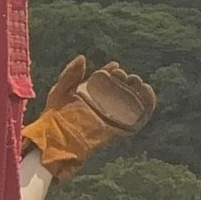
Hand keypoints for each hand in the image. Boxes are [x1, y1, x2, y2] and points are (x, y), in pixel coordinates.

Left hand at [22, 56, 156, 181]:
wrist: (56, 141)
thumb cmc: (53, 118)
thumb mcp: (60, 91)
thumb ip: (70, 74)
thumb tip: (82, 57)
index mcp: (89, 96)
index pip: (105, 81)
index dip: (111, 72)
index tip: (114, 66)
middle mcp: (102, 106)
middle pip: (120, 90)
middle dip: (126, 80)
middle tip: (123, 76)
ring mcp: (111, 118)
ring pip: (132, 102)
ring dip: (139, 91)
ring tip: (139, 82)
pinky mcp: (118, 129)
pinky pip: (138, 119)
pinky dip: (147, 106)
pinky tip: (146, 92)